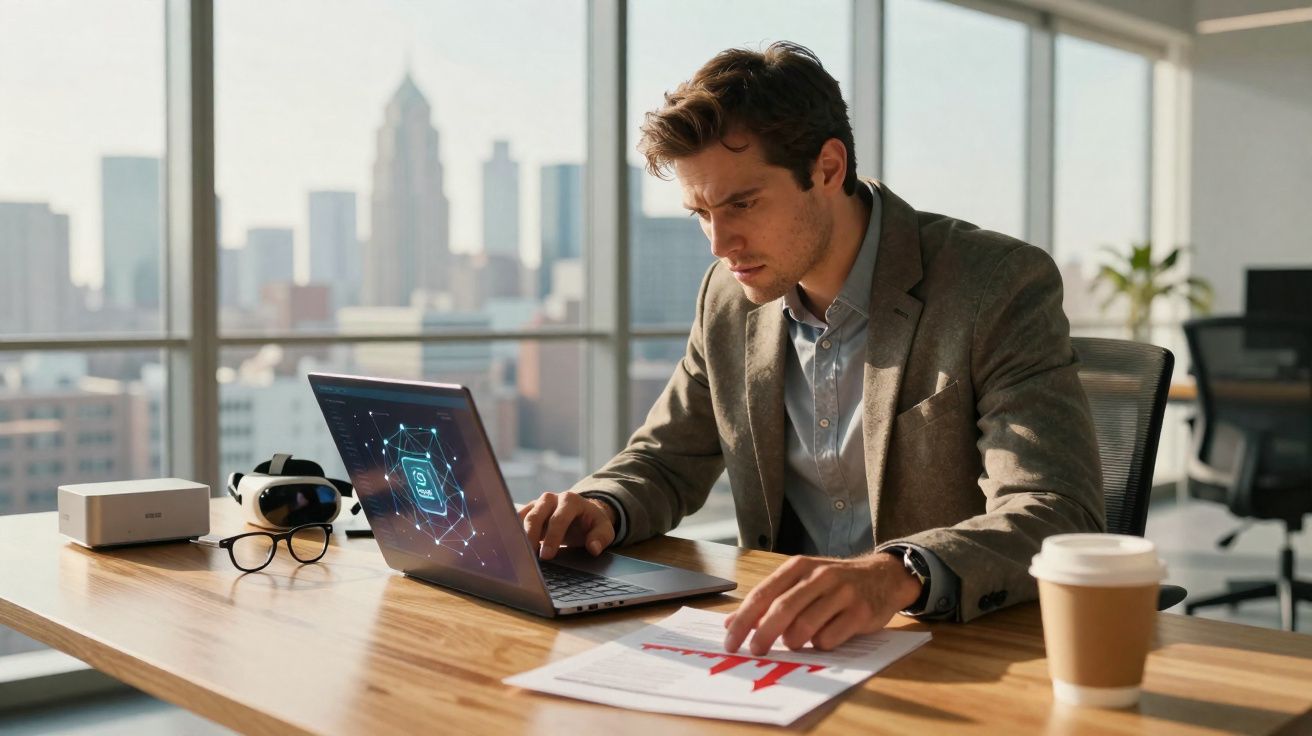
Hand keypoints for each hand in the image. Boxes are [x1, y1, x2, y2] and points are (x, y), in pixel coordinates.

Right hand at [517, 491, 617, 558]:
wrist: (582, 513)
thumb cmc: (591, 523)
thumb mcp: (603, 528)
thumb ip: (601, 537)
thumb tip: (593, 548)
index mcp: (571, 500)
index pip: (559, 519)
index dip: (552, 538)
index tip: (547, 556)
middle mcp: (551, 498)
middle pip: (536, 515)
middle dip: (532, 536)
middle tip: (530, 557)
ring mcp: (537, 503)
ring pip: (524, 517)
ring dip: (520, 536)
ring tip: (519, 554)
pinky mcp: (528, 510)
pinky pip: (516, 519)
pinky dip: (513, 532)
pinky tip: (512, 548)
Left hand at [723, 552, 921, 654]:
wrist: (884, 576)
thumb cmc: (835, 583)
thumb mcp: (802, 581)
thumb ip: (770, 599)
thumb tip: (731, 623)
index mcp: (799, 567)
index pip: (763, 594)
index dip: (743, 620)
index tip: (730, 641)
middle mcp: (820, 576)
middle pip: (782, 610)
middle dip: (763, 635)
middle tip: (755, 652)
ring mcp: (842, 593)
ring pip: (805, 626)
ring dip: (794, 641)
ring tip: (795, 642)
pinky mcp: (860, 612)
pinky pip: (829, 638)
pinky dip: (820, 645)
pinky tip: (824, 638)